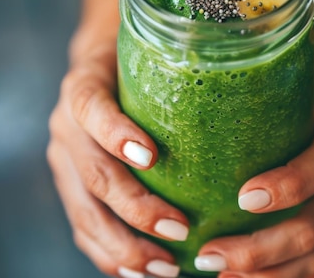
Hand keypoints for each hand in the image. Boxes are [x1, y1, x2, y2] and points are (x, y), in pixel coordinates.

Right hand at [46, 41, 187, 277]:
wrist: (99, 70)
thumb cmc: (140, 66)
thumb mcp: (153, 56)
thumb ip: (181, 71)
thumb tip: (249, 86)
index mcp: (84, 88)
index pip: (91, 107)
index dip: (115, 133)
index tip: (151, 157)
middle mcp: (66, 127)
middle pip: (94, 173)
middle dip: (136, 208)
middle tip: (179, 230)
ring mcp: (65, 162)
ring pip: (86, 212)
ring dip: (125, 245)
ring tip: (165, 267)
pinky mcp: (70, 189)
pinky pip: (85, 230)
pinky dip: (112, 255)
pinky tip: (142, 271)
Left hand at [194, 104, 313, 277]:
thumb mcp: (311, 109)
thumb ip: (272, 112)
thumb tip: (205, 104)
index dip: (288, 186)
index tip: (244, 196)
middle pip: (310, 229)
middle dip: (259, 248)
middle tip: (210, 253)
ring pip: (310, 259)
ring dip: (262, 274)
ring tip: (214, 270)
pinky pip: (307, 270)